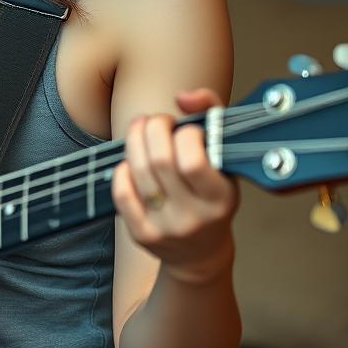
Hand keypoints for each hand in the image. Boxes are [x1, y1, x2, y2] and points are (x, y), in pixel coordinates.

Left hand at [112, 88, 239, 283]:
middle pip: (159, 161)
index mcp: (221, 199)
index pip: (193, 161)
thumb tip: (183, 96)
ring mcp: (165, 228)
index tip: (187, 130)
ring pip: (138, 172)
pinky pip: (122, 194)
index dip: (185, 135)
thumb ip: (213, 114)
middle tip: (157, 121)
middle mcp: (194, 218)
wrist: (201, 252)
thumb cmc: (212, 191)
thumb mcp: (225, 156)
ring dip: (134, 140)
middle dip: (153, 129)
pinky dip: (122, 170)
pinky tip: (130, 161)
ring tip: (141, 129)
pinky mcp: (142, 235)